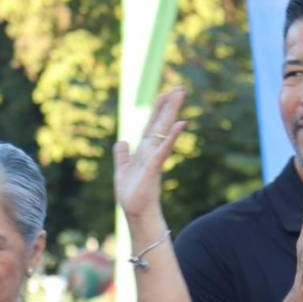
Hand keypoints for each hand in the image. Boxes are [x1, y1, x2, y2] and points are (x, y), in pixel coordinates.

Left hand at [114, 87, 186, 223]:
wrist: (136, 213)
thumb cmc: (132, 195)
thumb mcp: (122, 170)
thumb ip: (122, 155)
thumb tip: (122, 140)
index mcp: (144, 151)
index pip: (152, 125)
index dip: (158, 109)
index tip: (164, 93)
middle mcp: (152, 151)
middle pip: (161, 123)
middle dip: (170, 105)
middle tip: (180, 88)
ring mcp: (154, 158)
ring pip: (164, 130)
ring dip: (172, 112)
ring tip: (180, 95)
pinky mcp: (154, 167)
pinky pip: (163, 149)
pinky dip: (171, 136)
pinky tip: (181, 124)